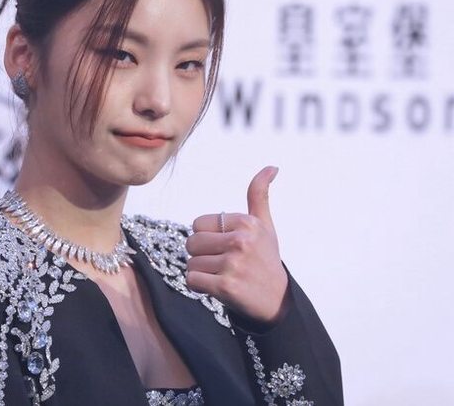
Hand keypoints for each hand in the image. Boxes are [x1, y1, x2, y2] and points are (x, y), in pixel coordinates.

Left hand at [185, 166, 288, 323]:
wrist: (277, 301)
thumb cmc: (266, 259)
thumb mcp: (265, 225)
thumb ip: (259, 195)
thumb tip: (271, 167)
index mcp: (247, 223)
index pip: (198, 224)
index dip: (207, 237)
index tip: (225, 247)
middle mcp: (241, 241)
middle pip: (192, 242)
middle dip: (201, 255)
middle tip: (222, 264)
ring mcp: (233, 264)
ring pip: (191, 263)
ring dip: (201, 273)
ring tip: (223, 275)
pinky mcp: (226, 287)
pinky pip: (192, 280)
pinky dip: (199, 286)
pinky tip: (217, 288)